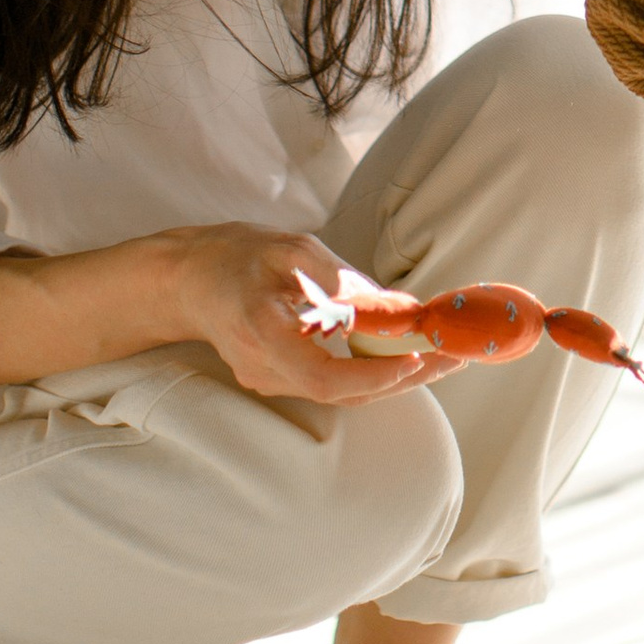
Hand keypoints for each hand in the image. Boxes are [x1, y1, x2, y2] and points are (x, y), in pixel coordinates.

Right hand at [153, 228, 452, 405]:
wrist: (187, 280)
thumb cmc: (237, 256)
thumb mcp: (291, 250)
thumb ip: (342, 280)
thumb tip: (399, 307)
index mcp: (261, 335)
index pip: (322, 378)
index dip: (373, 375)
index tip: (414, 357)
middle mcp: (263, 369)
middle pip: (341, 393)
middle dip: (404, 378)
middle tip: (456, 357)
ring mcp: (268, 380)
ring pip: (341, 392)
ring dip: (395, 377)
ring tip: (446, 356)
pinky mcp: (277, 379)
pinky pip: (332, 383)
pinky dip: (372, 371)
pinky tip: (407, 353)